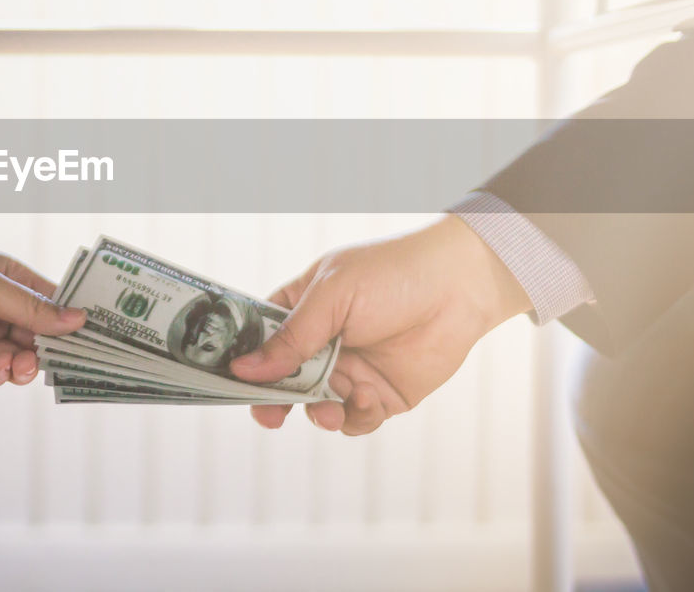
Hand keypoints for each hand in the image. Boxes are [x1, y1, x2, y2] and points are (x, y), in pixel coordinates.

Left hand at [0, 201, 84, 391]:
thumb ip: (28, 306)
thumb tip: (78, 321)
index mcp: (5, 282)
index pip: (51, 301)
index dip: (75, 316)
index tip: (102, 332)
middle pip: (39, 337)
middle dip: (54, 348)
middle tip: (69, 357)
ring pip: (17, 362)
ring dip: (26, 363)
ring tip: (24, 360)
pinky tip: (0, 366)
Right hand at [229, 215, 529, 434]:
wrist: (460, 286)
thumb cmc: (393, 273)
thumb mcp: (332, 297)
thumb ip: (291, 338)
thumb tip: (244, 370)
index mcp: (302, 308)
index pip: (260, 340)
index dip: (245, 363)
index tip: (233, 383)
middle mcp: (322, 343)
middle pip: (282, 381)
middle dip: (273, 401)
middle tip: (269, 416)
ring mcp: (350, 369)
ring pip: (316, 407)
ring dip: (317, 414)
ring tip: (327, 410)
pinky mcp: (380, 394)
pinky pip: (355, 419)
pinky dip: (354, 417)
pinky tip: (366, 397)